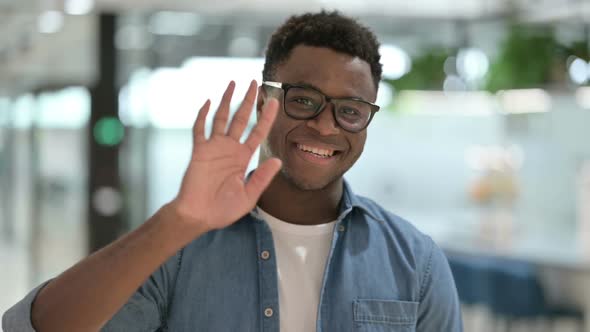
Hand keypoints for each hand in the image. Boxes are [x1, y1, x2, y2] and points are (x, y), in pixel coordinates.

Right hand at [170, 80, 280, 232]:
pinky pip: (200, 130)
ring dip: (227, 101)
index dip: (266, 117)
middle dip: (248, 101)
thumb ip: (262, 177)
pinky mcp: (199, 151)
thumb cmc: (223, 209)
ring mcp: (214, 148)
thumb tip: (278, 160)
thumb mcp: (249, 195)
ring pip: (221, 118)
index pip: (258, 132)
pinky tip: (208, 102)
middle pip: (241, 119)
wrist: (198, 216)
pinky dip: (203, 116)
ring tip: (233, 84)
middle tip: (255, 83)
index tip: (275, 102)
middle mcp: (230, 149)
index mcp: (243, 158)